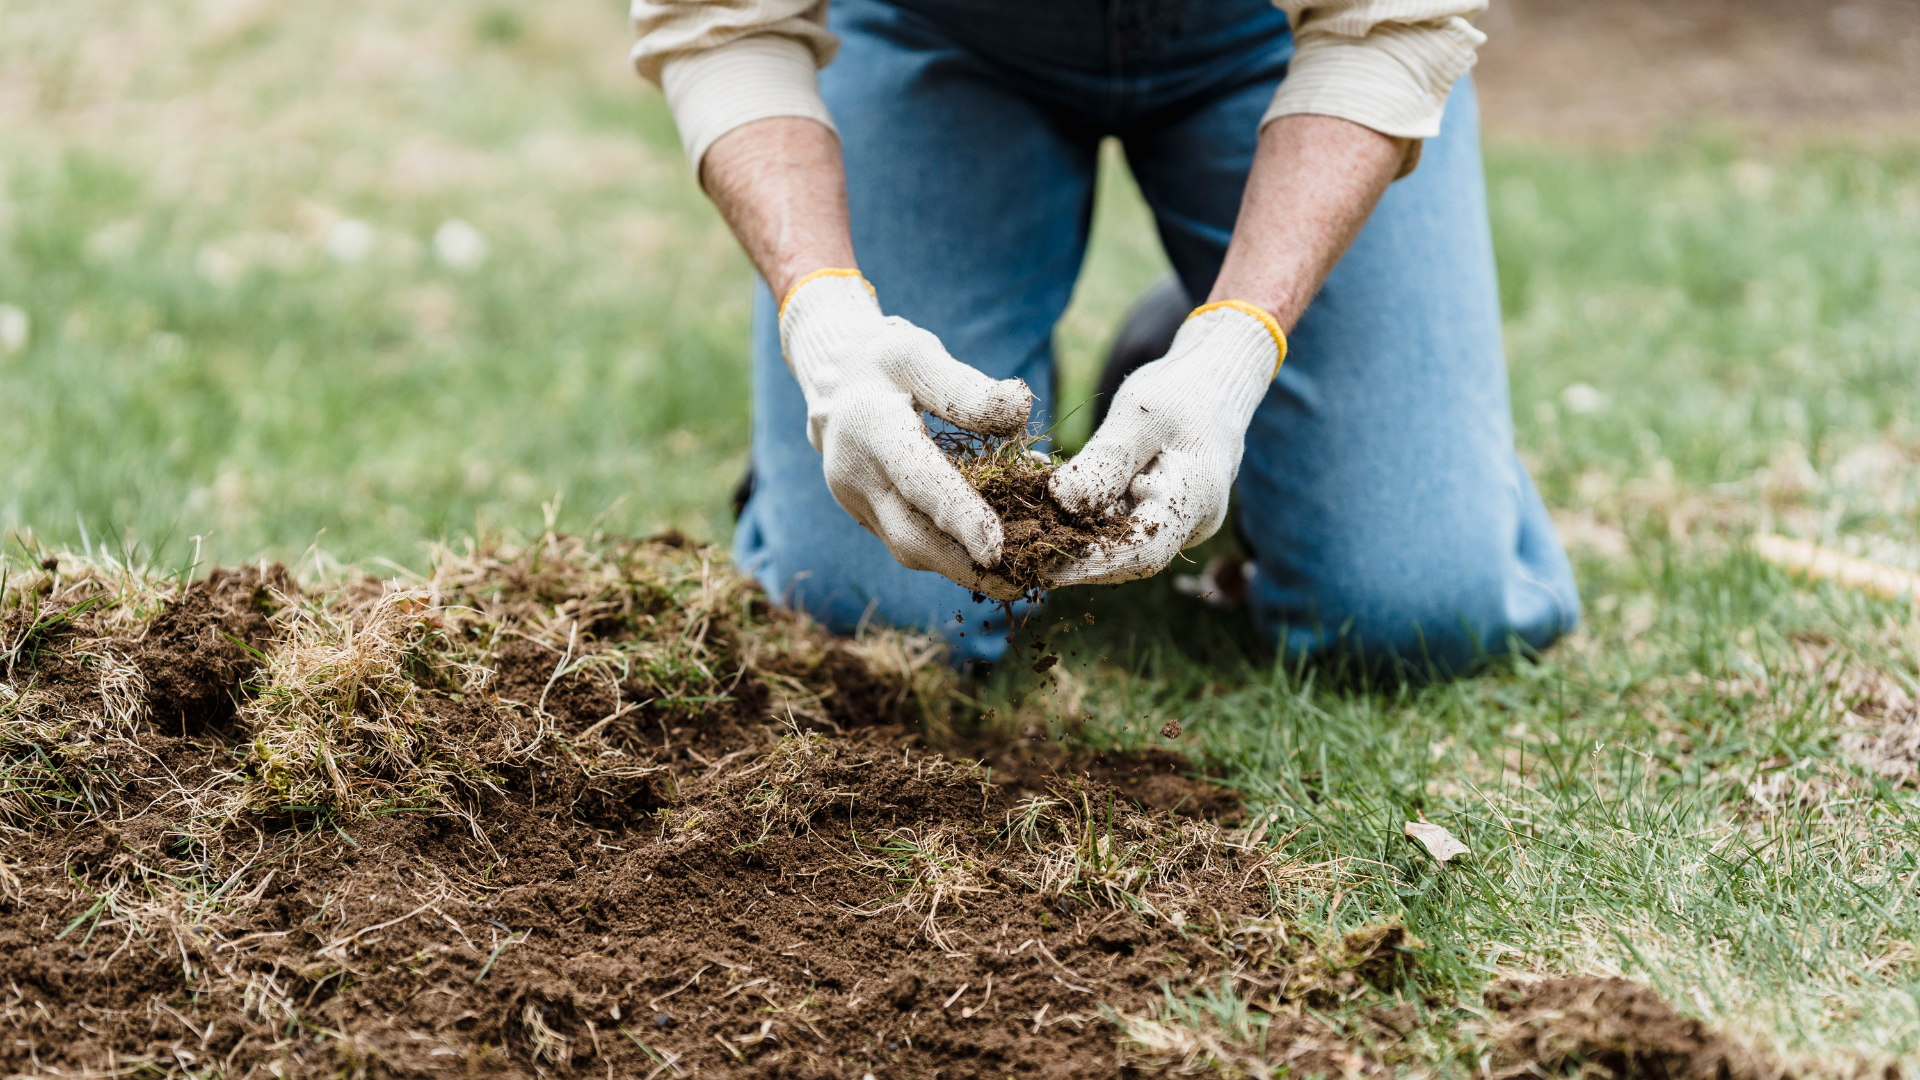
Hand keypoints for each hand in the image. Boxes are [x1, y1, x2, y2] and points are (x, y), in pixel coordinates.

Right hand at [780, 269, 1033, 599]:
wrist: (829, 376)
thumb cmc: (883, 358)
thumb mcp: (920, 354)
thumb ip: (966, 387)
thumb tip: (1021, 410)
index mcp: (870, 426)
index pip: (918, 482)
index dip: (959, 518)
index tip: (997, 551)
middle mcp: (855, 474)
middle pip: (910, 537)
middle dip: (964, 567)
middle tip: (1020, 583)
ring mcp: (854, 501)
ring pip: (907, 549)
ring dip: (958, 567)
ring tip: (1012, 575)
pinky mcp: (863, 514)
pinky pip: (905, 539)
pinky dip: (945, 550)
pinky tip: (984, 552)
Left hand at [1046, 301, 1284, 585]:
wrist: (1211, 381)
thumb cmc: (1182, 391)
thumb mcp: (1140, 415)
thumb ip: (1104, 460)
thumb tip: (1060, 502)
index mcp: (1195, 500)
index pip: (1143, 553)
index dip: (1092, 567)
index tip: (1044, 567)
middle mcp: (1187, 522)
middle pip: (1124, 554)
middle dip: (1070, 551)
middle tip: (1017, 546)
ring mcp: (1171, 520)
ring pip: (1114, 538)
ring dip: (1067, 528)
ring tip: (1019, 514)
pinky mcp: (1151, 510)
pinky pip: (1112, 519)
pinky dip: (1077, 509)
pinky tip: (1039, 489)